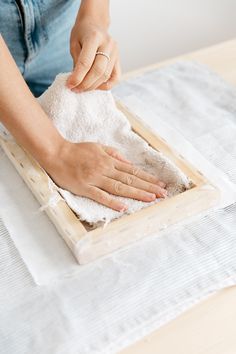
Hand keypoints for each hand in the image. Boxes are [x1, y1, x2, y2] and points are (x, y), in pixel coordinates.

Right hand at [47, 141, 166, 211]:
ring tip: (151, 199)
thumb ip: (114, 154)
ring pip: (119, 187)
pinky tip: (124, 207)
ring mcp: (95, 178)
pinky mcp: (85, 187)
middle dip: (148, 187)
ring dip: (137, 193)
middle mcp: (105, 169)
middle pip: (130, 180)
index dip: (148, 178)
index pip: (132, 171)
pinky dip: (112, 202)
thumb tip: (128, 163)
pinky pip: (100, 196)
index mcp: (109, 161)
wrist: (56, 153)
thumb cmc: (77, 150)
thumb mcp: (98, 147)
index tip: (160, 184)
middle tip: (163, 194)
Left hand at [67, 19, 120, 91]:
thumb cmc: (82, 33)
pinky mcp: (119, 59)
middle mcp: (108, 44)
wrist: (95, 23)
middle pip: (98, 71)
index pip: (86, 62)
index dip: (77, 77)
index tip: (69, 85)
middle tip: (75, 89)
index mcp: (94, 37)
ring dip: (93, 86)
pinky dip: (106, 85)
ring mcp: (115, 52)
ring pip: (106, 76)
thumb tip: (76, 82)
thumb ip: (76, 61)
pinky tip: (96, 86)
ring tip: (82, 89)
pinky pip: (115, 77)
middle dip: (85, 84)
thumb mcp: (74, 43)